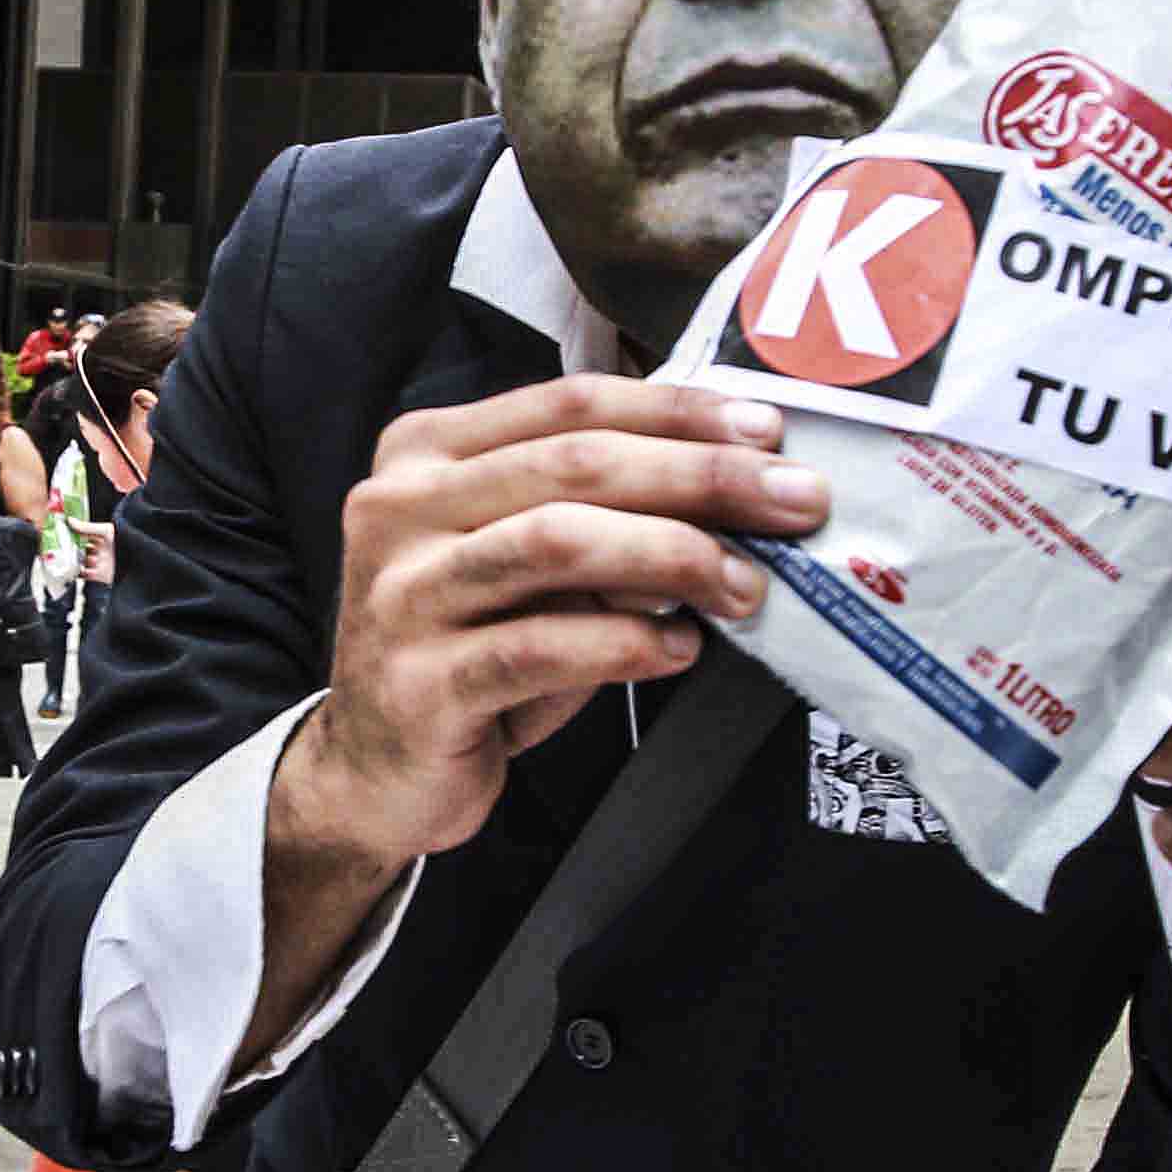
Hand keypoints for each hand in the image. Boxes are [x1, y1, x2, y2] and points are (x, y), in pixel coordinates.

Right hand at [273, 376, 811, 872]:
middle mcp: (400, 507)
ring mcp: (402, 594)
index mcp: (427, 452)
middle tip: (795, 501)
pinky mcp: (420, 683)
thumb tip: (738, 483)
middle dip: (701, 476)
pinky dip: (626, 643)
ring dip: (673, 555)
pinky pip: (541, 647)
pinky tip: (680, 650)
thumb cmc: (473, 648)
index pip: (570, 402)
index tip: (768, 432)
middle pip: (575, 462)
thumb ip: (600, 512)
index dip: (678, 412)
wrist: (376, 769)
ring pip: (557, 541)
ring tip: (745, 585)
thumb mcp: (528, 562)